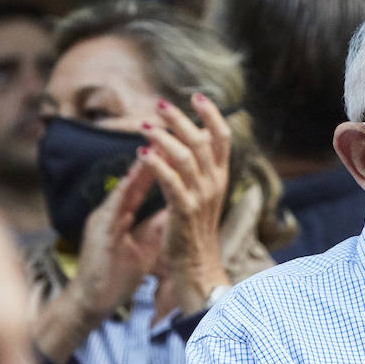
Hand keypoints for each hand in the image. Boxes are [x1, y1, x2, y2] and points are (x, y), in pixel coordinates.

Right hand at [67, 156, 165, 319]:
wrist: (92, 303)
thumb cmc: (116, 275)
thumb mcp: (144, 246)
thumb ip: (156, 224)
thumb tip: (175, 206)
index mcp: (123, 212)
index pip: (145, 181)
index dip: (162, 161)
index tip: (180, 142)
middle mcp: (112, 210)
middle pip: (134, 177)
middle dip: (152, 154)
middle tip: (170, 130)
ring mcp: (104, 219)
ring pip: (124, 187)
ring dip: (139, 167)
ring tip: (155, 145)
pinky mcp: (100, 234)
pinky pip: (113, 209)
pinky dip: (124, 192)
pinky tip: (133, 179)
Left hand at [138, 94, 231, 309]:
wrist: (198, 266)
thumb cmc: (196, 231)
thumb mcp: (203, 195)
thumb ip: (198, 169)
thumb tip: (187, 142)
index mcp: (220, 177)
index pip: (223, 138)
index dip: (212, 114)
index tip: (197, 96)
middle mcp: (214, 184)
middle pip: (202, 141)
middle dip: (180, 119)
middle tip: (160, 105)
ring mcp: (201, 198)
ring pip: (185, 157)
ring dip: (164, 138)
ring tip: (144, 126)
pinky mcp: (183, 211)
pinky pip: (170, 181)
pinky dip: (156, 164)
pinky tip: (141, 153)